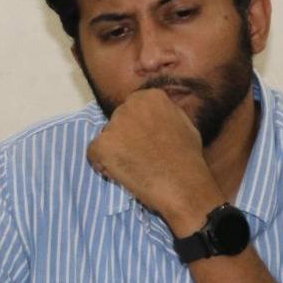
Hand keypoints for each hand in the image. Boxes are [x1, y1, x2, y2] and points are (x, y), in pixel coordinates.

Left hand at [87, 88, 223, 233]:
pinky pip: (94, 155)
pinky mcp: (101, 145)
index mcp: (150, 97)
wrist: (182, 185)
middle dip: (124, 138)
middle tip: (139, 157)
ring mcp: (113, 125)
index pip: (133, 108)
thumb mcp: (184, 123)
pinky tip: (122, 174)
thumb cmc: (188, 158)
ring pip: (106, 138)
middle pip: (117, 121)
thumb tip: (155, 113)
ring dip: (115, 151)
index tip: (145, 142)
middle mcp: (129, 105)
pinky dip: (103, 165)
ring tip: (134, 167)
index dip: (136, 128)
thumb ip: (165, 113)